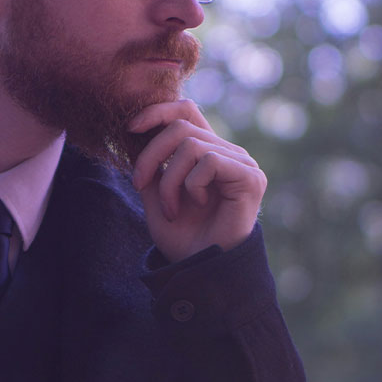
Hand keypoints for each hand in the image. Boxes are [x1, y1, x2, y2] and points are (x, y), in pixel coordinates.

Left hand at [128, 100, 265, 262]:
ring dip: (170, 179)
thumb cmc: (182, 237)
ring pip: (191, 144)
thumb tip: (137, 132)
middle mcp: (227, 152)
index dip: (158, 112)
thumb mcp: (155, 195)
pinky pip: (209, 161)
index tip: (131, 128)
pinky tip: (198, 204)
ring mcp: (242, 163)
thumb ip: (151, 164)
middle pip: (181, 126)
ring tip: (171, 208)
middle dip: (151, 154)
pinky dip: (192, 184)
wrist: (201, 270)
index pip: (186, 111)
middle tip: (139, 183)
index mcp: (207, 151)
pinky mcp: (250, 177)